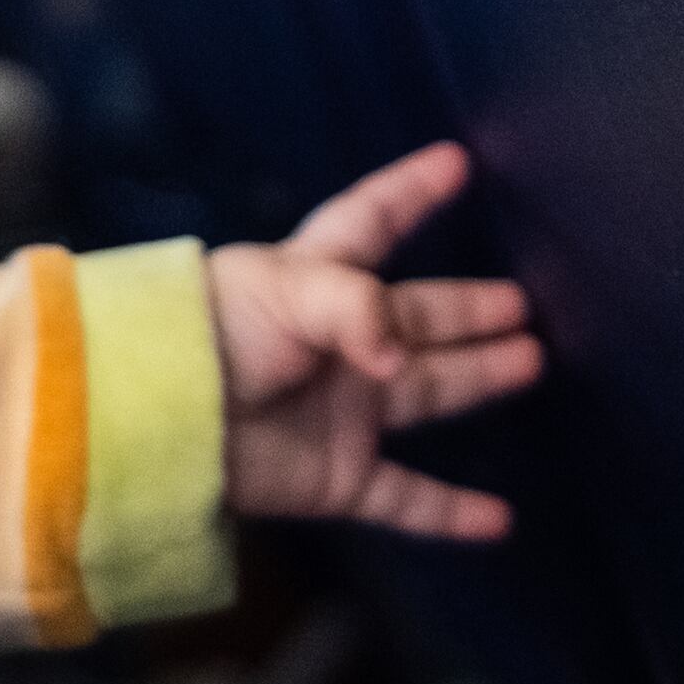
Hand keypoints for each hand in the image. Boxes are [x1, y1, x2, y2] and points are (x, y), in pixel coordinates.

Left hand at [208, 141, 546, 539]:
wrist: (152, 423)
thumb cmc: (209, 337)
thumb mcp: (283, 292)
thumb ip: (357, 309)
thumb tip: (400, 359)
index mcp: (313, 279)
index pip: (370, 222)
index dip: (409, 192)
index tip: (453, 163)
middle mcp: (336, 343)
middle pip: (415, 316)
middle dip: (465, 308)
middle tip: (520, 302)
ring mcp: (342, 410)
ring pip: (428, 391)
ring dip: (478, 377)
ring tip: (531, 358)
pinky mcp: (337, 476)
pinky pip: (408, 498)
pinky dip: (453, 512)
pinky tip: (500, 520)